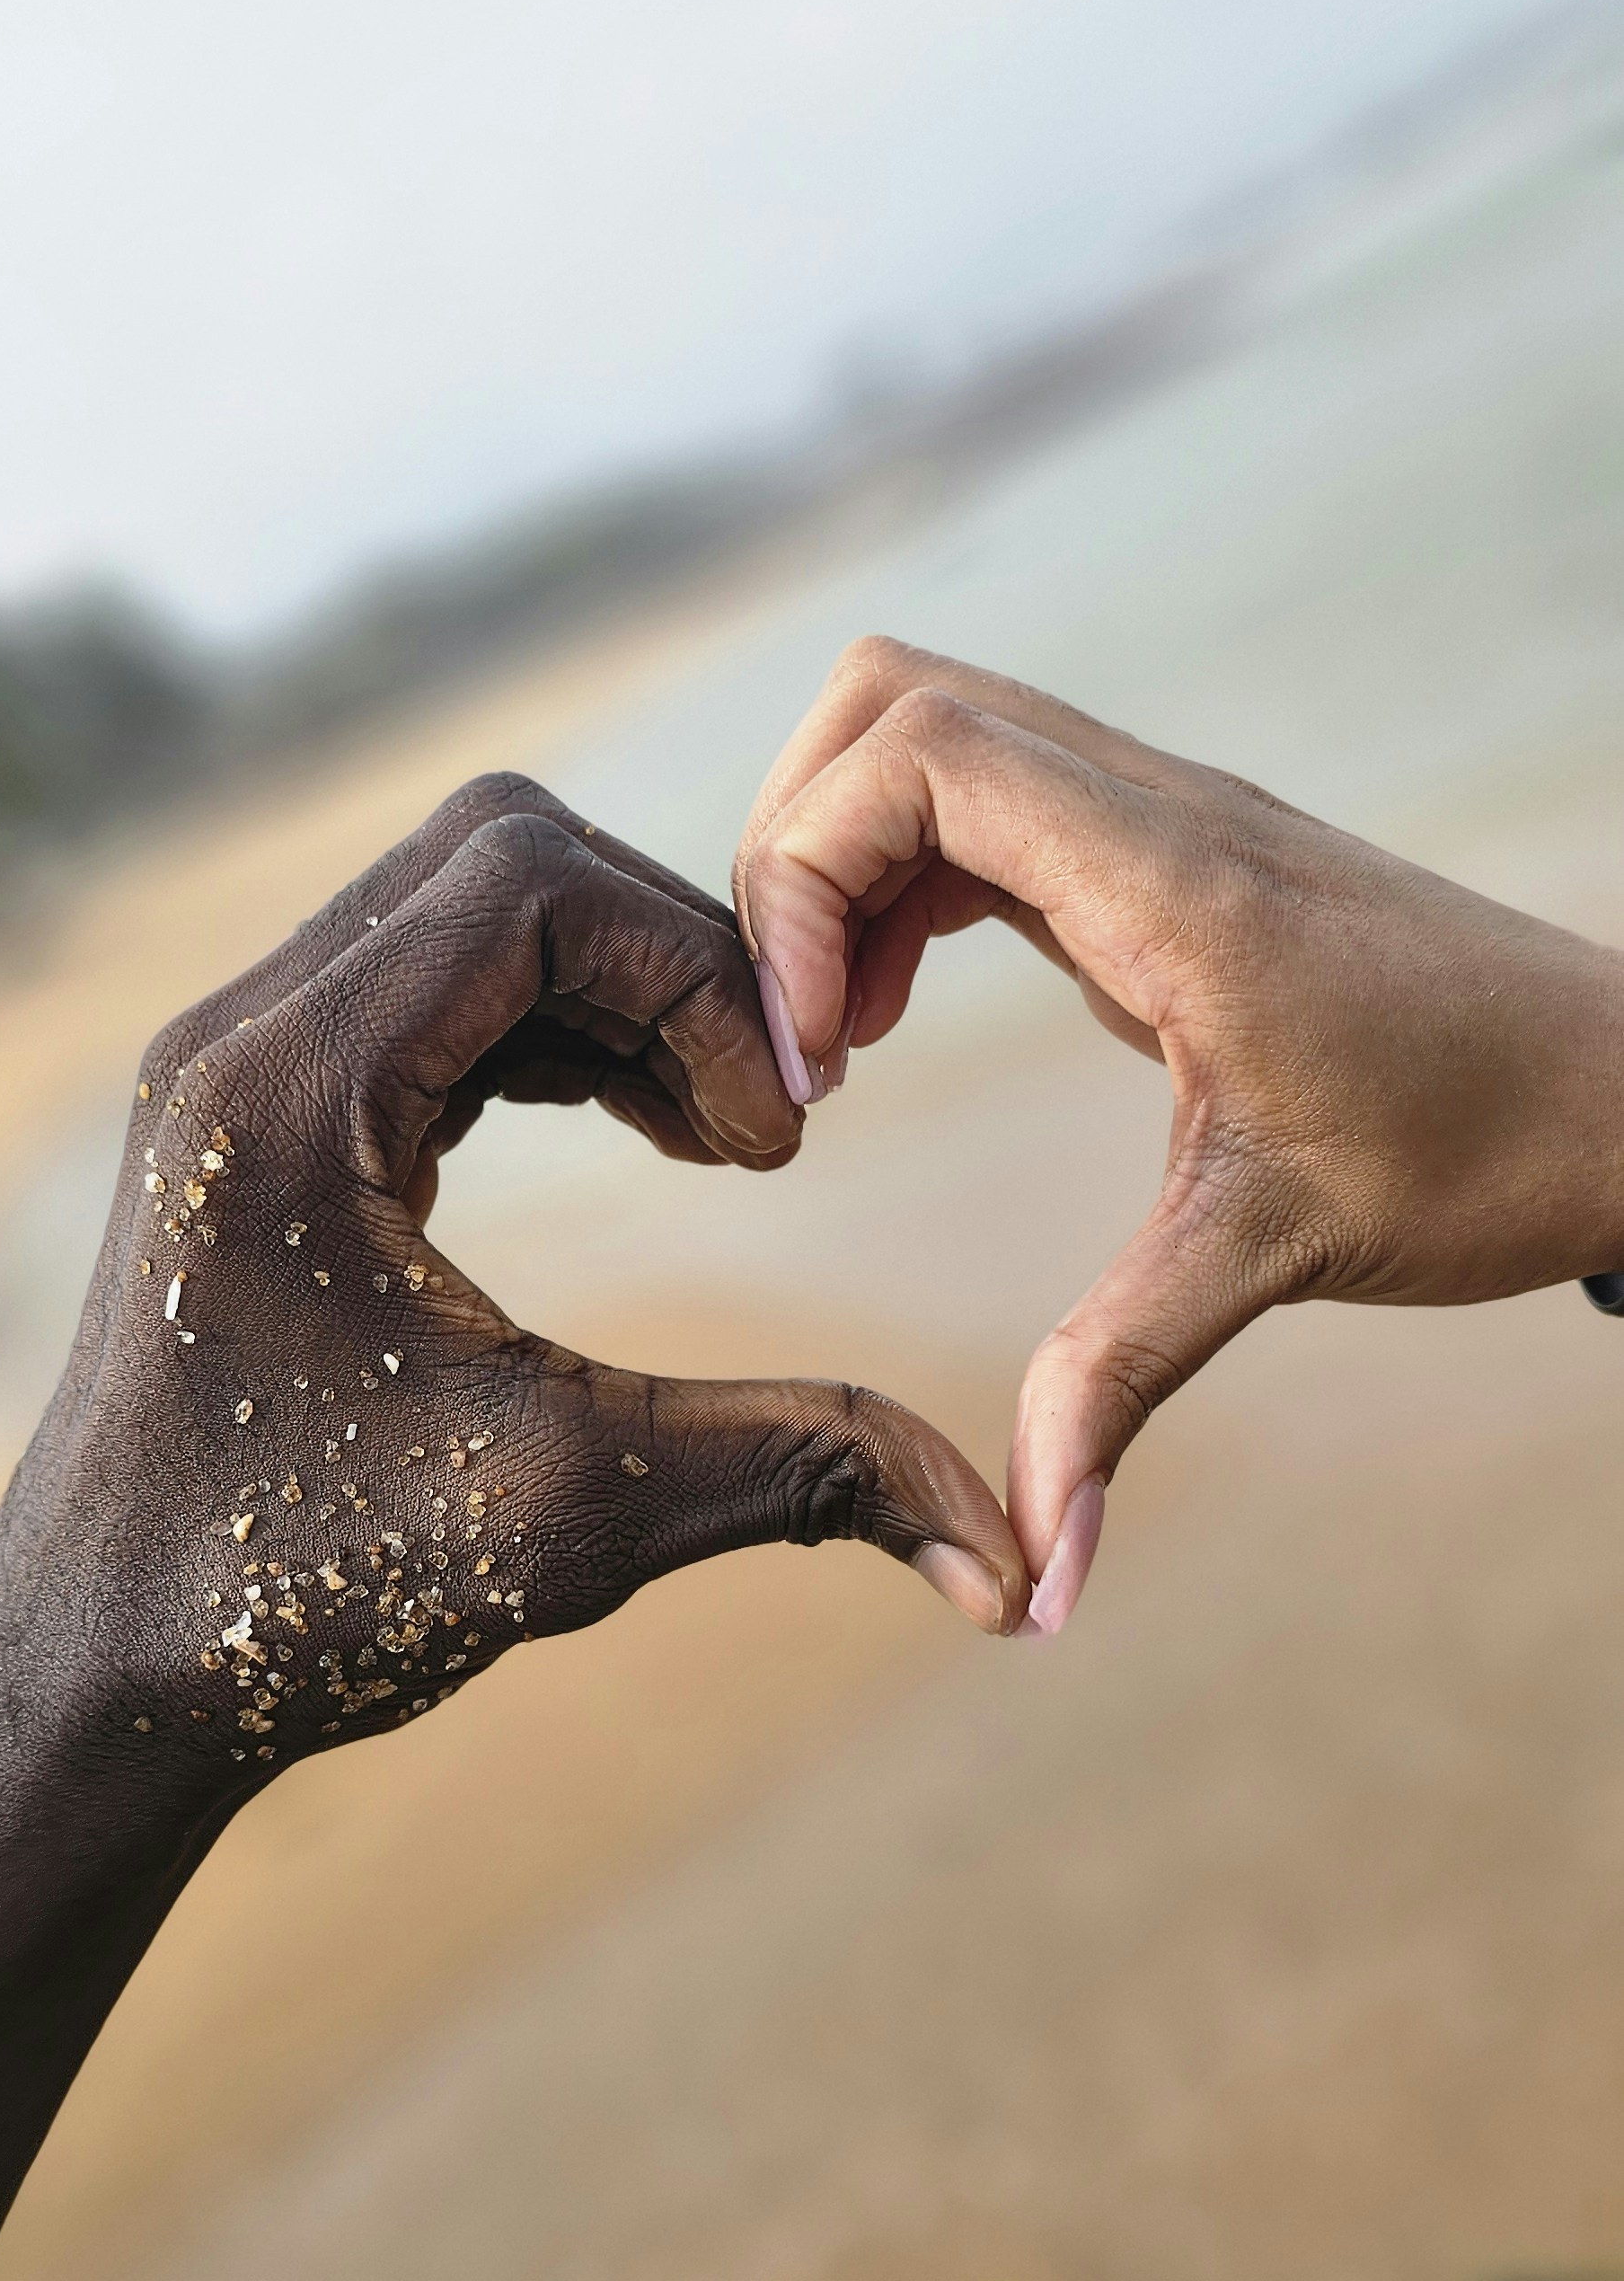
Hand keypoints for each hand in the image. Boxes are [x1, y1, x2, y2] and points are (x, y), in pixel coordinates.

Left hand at [0, 770, 1026, 2280]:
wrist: (102, 1685)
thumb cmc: (291, 1600)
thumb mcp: (572, 1521)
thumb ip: (796, 1475)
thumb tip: (1007, 1557)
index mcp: (286, 1089)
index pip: (526, 877)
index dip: (695, 971)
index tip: (776, 1139)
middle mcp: (244, 1044)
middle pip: (498, 861)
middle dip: (669, 962)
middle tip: (762, 1128)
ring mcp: (242, 1078)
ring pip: (464, 918)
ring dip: (617, 998)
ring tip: (723, 1140)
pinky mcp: (260, 1128)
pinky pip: (428, 998)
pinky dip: (552, 1036)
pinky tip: (644, 1141)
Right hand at [735, 637, 1623, 1627]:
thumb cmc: (1485, 1150)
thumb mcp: (1279, 1256)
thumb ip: (1119, 1389)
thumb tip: (1031, 1580)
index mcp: (1172, 879)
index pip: (916, 752)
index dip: (806, 878)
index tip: (817, 1057)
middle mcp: (1158, 814)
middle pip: (891, 700)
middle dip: (795, 852)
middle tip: (804, 1038)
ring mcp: (1163, 825)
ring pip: (930, 734)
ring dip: (844, 864)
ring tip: (840, 1037)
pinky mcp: (1166, 865)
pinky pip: (987, 807)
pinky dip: (904, 886)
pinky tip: (897, 1017)